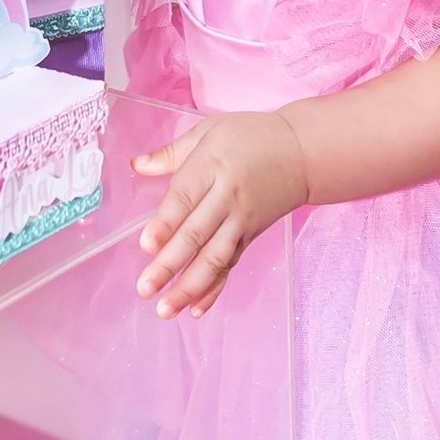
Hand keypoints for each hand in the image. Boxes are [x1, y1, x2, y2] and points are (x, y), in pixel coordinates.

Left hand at [132, 112, 307, 318]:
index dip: (165, 224)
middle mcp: (227, 198)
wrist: (302, 152)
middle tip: (145, 288)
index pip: (185, 199)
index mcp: (211, 168)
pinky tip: (195, 308)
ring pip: (214, 258)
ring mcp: (241, 221)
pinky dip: (214, 288)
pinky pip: (230, 265)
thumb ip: (172, 152)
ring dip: (189, 286)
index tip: (146, 246)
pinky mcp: (250, 237)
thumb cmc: (252, 136)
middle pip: (196, 235)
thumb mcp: (210, 130)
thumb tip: (136, 165)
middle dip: (169, 265)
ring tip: (165, 309)